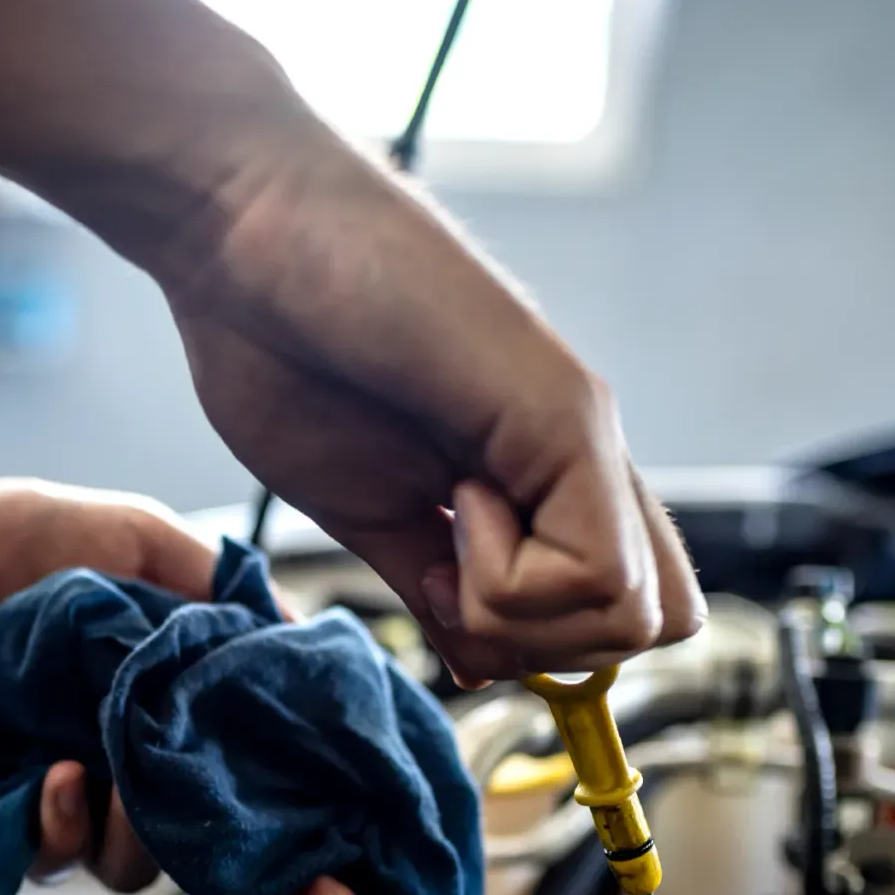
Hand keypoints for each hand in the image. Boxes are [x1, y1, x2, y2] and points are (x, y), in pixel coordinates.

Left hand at [0, 475, 357, 894]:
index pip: (252, 787)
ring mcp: (64, 788)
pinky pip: (44, 856)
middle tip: (238, 833)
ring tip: (116, 776)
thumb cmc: (12, 534)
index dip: (300, 841)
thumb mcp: (139, 536)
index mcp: (173, 704)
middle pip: (204, 846)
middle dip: (238, 866)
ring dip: (138, 835)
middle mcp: (127, 756)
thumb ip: (216, 585)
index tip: (339, 880)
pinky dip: (60, 826)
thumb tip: (299, 631)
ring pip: (130, 864)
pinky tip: (56, 770)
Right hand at [167, 139, 704, 685]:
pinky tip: (452, 497)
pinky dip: (509, 578)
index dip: (544, 645)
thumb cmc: (279, 342)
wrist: (243, 231)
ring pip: (634, 618)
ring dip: (519, 610)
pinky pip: (596, 574)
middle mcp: (578, 456)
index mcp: (533, 478)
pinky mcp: (567, 413)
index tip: (447, 599)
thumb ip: (429, 584)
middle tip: (450, 567)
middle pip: (652, 626)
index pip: (622, 606)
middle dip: (544, 644)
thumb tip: (477, 664)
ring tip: (446, 515)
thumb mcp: (362, 508)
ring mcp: (581, 432)